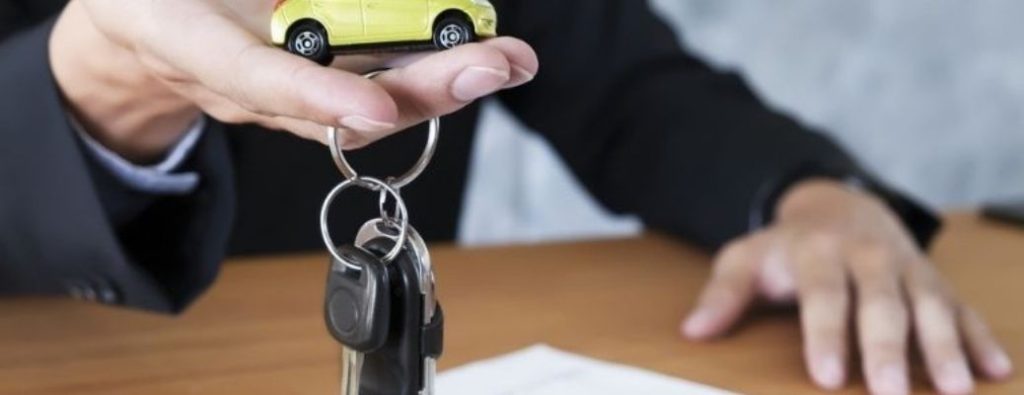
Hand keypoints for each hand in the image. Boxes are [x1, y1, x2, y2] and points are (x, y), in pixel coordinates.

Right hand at [50, 0, 536, 161]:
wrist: (144, 13)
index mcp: (182, 38)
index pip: (252, 77)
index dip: (314, 95)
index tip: (376, 107)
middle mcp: (237, 81)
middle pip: (335, 104)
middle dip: (420, 91)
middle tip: (491, 66)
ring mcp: (277, 89)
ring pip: (365, 101)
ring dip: (442, 84)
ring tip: (508, 61)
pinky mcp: (310, 79)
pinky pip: (371, 82)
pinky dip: (426, 73)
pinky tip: (477, 55)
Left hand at [682, 180, 1013, 394]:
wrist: (838, 207)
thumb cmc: (786, 247)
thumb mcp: (745, 259)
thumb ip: (722, 294)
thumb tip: (693, 330)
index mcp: (818, 252)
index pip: (823, 295)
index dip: (825, 336)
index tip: (825, 377)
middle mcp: (869, 257)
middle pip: (881, 304)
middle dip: (888, 349)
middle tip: (890, 393)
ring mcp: (907, 269)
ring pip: (930, 305)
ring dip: (945, 347)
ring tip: (957, 388)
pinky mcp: (933, 281)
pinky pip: (962, 308)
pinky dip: (980, 337)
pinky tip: (995, 369)